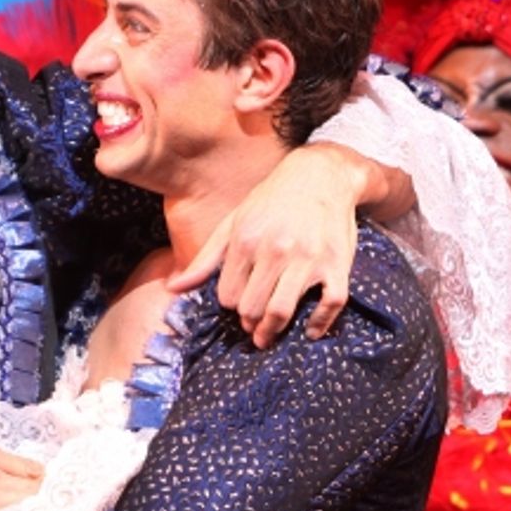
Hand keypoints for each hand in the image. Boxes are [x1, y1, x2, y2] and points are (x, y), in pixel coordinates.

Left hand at [167, 143, 367, 346]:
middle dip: (248, 322)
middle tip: (251, 326)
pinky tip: (309, 331)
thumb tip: (173, 288)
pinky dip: (319, 324)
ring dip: (272, 330)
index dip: (230, 305)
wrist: (320, 176)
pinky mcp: (337, 264)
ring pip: (281, 310)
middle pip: (251, 308)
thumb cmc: (270, 202)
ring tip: (268, 335)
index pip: (227, 295)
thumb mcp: (232, 224)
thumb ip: (204, 260)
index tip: (238, 305)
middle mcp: (275, 250)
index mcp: (245, 241)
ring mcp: (307, 258)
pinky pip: (330, 304)